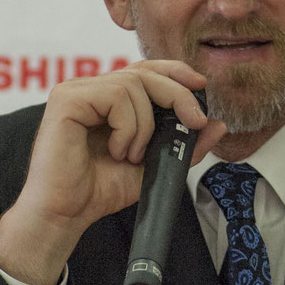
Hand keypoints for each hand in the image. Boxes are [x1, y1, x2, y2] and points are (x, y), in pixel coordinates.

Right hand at [0, 60, 226, 284]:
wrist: (67, 214)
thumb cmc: (100, 190)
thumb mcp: (154, 166)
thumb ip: (184, 146)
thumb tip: (218, 125)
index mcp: (107, 99)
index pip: (145, 70)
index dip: (175, 72)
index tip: (201, 87)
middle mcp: (90, 89)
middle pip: (144, 71)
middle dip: (177, 94)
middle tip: (195, 122)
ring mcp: (75, 91)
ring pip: (132, 84)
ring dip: (144, 125)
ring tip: (132, 155)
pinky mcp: (66, 100)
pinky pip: (115, 97)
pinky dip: (127, 127)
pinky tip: (117, 151)